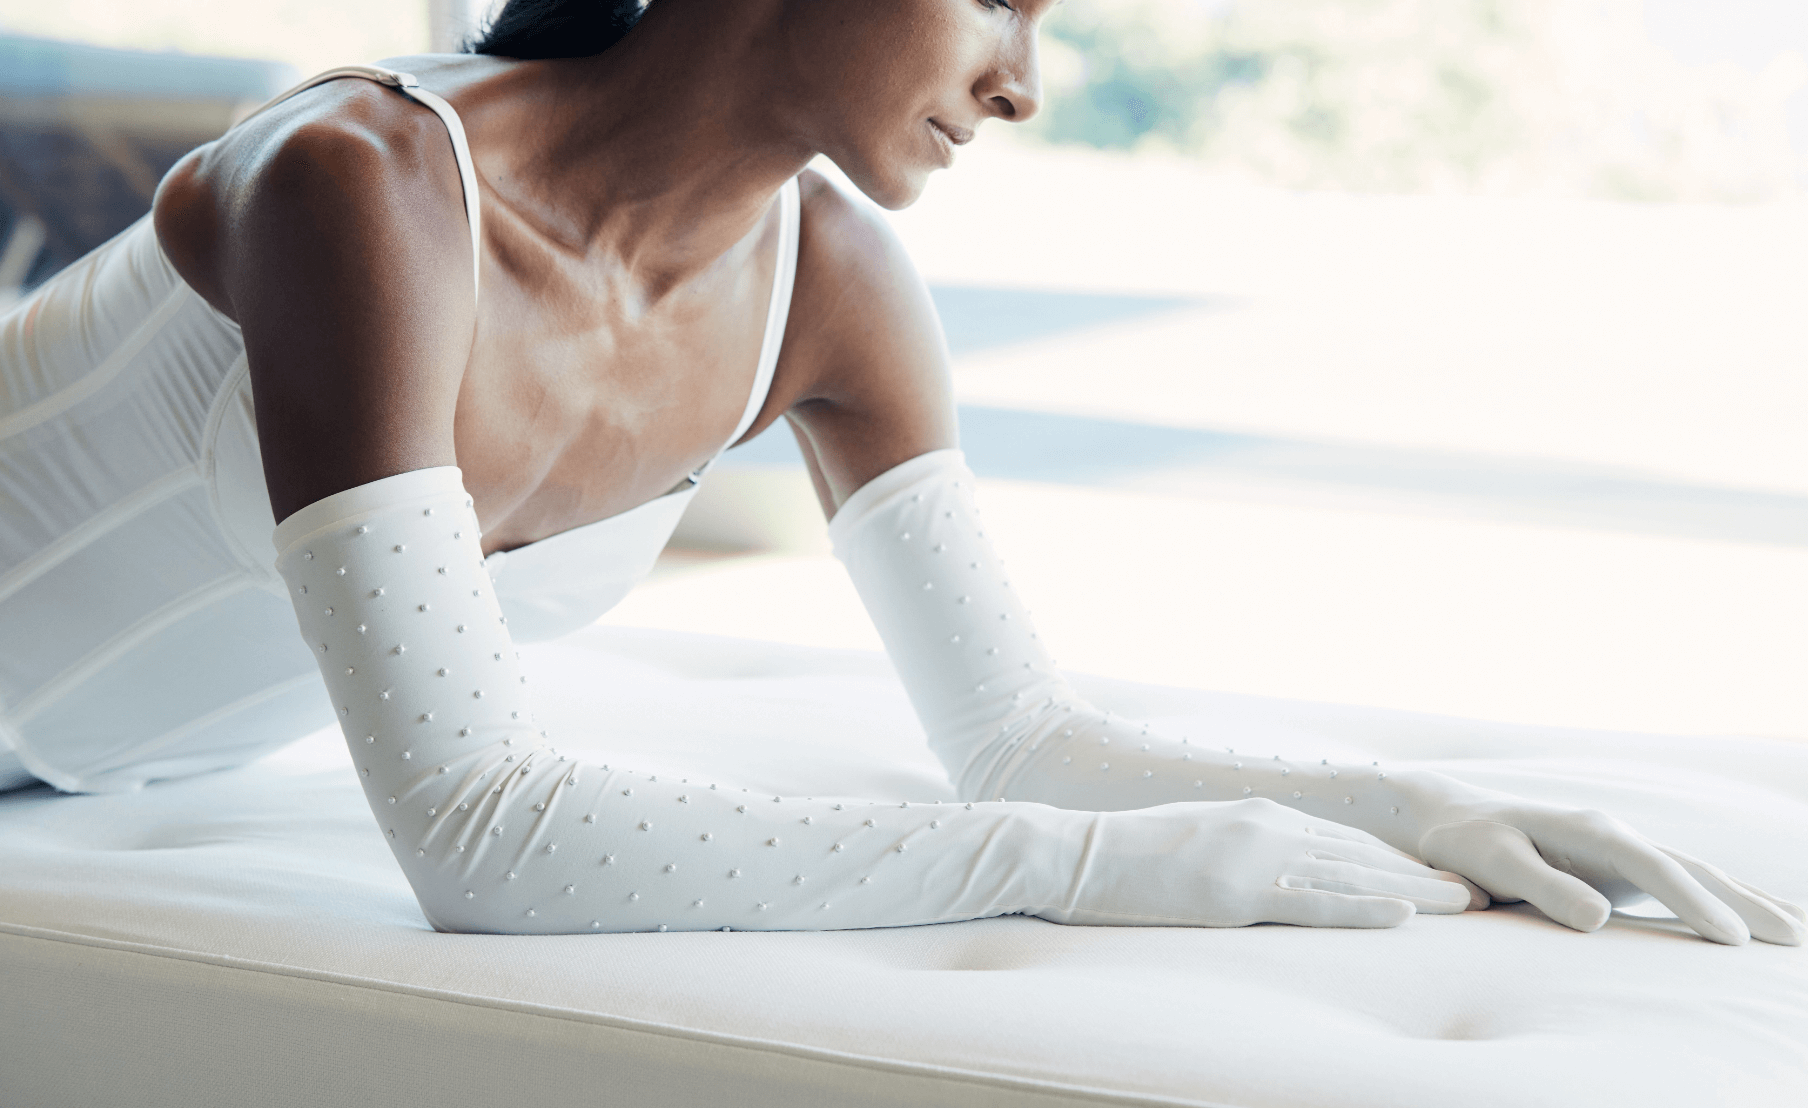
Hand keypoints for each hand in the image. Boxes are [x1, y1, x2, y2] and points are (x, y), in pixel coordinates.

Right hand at [1040, 798, 1477, 928]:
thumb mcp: (1194, 840)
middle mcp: (1267, 827)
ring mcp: (1253, 858)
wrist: (1073, 850)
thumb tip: (1269, 873)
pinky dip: (1363, 909)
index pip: (1347, 840)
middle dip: (1426, 873)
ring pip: (1354, 876)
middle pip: (1364, 855)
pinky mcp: (1234, 893)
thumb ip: (1240, 849)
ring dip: (1417, 892)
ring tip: (1468, 905)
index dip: (1401, 859)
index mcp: (1259, 814)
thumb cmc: (1125, 853)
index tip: (1444, 873)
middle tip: (1481, 888)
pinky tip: (1404, 916)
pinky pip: (1312, 904)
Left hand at [1416, 799, 1804, 945]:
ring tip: (1793, 932)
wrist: (1452, 819)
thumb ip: (1541, 887)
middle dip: (1743, 901)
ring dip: (1743, 901)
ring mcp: (1622, 851)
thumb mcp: (1492, 860)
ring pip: (1695, 874)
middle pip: (1691, 868)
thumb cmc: (1466, 841)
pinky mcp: (1620, 870)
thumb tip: (1598, 919)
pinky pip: (1680, 885)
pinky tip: (1746, 920)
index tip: (1729, 938)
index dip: (1693, 901)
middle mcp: (1615, 835)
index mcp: (1589, 829)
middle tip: (1794, 938)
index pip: (1653, 867)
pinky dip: (1719, 900)